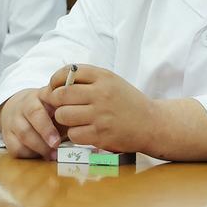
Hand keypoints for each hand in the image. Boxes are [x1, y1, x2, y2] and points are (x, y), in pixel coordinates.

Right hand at [0, 88, 62, 159]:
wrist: (16, 109)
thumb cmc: (45, 110)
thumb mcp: (55, 104)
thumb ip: (68, 111)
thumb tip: (82, 123)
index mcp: (40, 95)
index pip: (49, 96)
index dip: (58, 105)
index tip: (67, 119)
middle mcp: (25, 105)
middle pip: (34, 115)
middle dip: (46, 131)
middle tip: (57, 144)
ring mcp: (13, 120)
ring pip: (24, 134)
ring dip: (40, 147)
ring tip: (53, 155)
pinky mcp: (7, 136)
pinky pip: (16, 148)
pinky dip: (29, 154)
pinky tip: (40, 156)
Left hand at [39, 64, 156, 153]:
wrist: (151, 124)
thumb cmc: (128, 102)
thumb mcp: (112, 82)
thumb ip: (88, 79)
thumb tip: (57, 83)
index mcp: (104, 77)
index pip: (69, 72)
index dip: (55, 80)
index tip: (54, 87)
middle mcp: (101, 94)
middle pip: (61, 95)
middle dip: (55, 102)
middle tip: (59, 106)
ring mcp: (101, 115)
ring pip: (64, 115)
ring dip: (64, 119)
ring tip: (73, 120)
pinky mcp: (101, 135)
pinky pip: (73, 134)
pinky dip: (75, 134)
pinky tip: (84, 131)